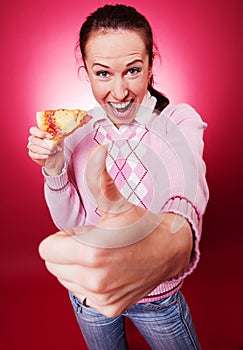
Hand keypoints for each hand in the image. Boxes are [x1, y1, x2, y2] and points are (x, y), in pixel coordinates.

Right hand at [27, 126, 63, 174]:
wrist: (56, 157)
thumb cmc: (56, 146)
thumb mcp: (58, 139)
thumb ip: (57, 135)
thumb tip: (61, 132)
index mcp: (38, 132)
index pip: (33, 130)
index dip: (40, 133)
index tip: (49, 136)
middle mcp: (33, 138)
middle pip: (33, 139)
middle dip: (44, 144)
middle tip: (54, 147)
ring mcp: (31, 146)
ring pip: (34, 147)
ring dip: (45, 150)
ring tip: (53, 152)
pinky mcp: (31, 154)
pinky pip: (34, 155)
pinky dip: (42, 156)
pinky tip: (48, 156)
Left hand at [39, 145, 192, 317]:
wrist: (170, 250)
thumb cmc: (142, 225)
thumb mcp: (117, 202)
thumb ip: (100, 177)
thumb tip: (99, 149)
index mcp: (92, 252)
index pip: (46, 250)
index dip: (62, 238)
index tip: (83, 233)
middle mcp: (95, 280)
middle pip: (54, 265)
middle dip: (68, 252)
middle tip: (95, 243)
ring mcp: (102, 297)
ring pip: (67, 280)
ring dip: (78, 268)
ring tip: (105, 256)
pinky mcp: (110, 308)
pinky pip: (84, 295)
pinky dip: (91, 283)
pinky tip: (111, 271)